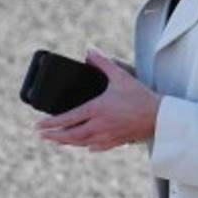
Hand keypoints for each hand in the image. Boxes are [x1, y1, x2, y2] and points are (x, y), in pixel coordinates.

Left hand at [35, 48, 161, 151]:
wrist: (159, 117)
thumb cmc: (140, 96)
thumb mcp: (120, 76)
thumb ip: (102, 62)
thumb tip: (89, 50)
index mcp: (96, 110)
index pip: (68, 119)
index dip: (50, 123)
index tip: (38, 126)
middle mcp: (99, 126)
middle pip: (70, 136)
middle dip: (53, 136)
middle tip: (41, 136)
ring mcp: (107, 136)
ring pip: (81, 143)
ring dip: (66, 143)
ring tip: (56, 140)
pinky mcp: (116, 142)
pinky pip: (96, 147)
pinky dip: (86, 147)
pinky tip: (84, 146)